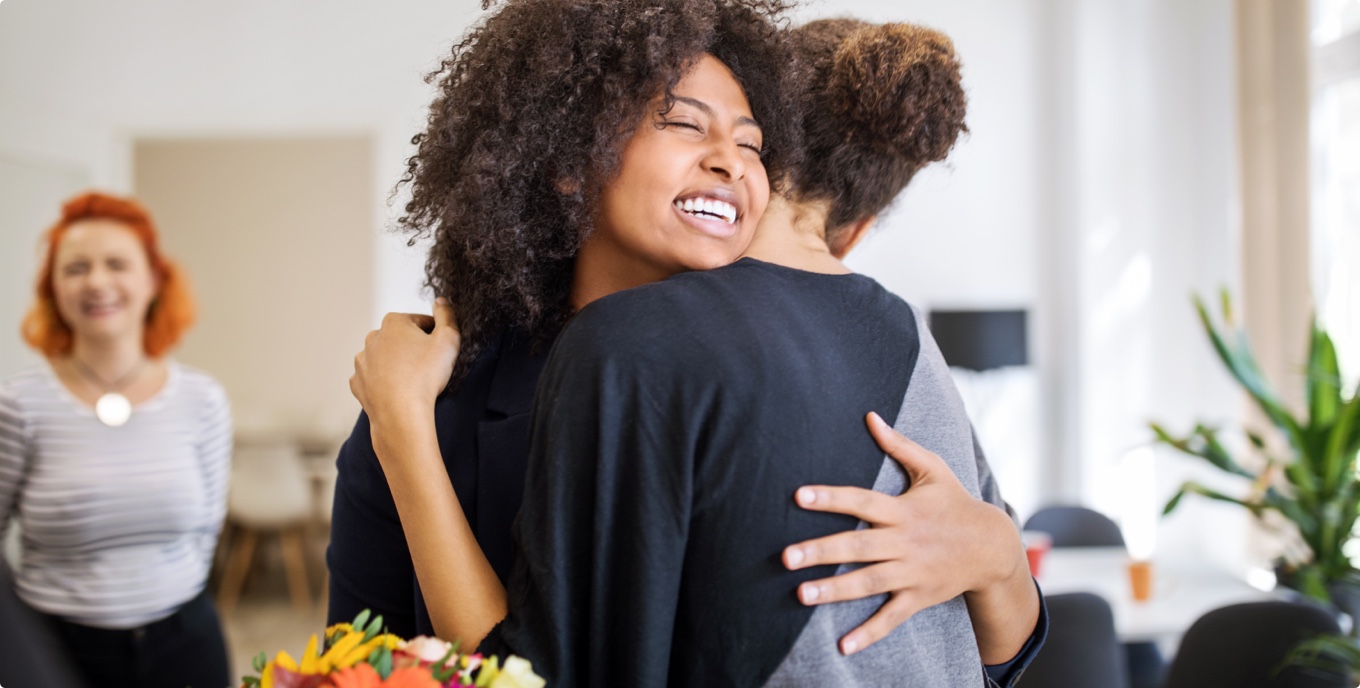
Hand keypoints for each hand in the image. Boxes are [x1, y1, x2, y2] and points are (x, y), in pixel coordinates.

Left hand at [350, 299, 460, 423]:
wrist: (401, 414)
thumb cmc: (425, 376)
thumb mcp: (448, 339)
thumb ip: (447, 315)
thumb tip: (442, 302)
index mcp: (394, 322)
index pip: (420, 321)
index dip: (435, 334)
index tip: (441, 349)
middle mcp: (373, 338)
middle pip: (400, 338)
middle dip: (413, 347)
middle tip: (429, 365)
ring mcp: (362, 361)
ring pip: (384, 357)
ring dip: (397, 364)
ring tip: (413, 380)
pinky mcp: (358, 383)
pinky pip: (373, 378)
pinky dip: (384, 382)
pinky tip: (398, 391)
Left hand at [782, 411, 1023, 654]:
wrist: (993, 546)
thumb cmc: (955, 503)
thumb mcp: (933, 469)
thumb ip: (899, 445)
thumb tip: (870, 416)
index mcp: (903, 510)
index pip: (861, 501)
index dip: (831, 498)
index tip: (799, 496)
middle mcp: (905, 542)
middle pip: (858, 546)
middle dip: (821, 551)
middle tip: (787, 556)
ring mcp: (912, 572)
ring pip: (869, 583)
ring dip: (835, 590)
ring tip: (801, 594)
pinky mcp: (919, 596)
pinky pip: (892, 617)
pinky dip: (869, 633)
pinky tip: (843, 646)